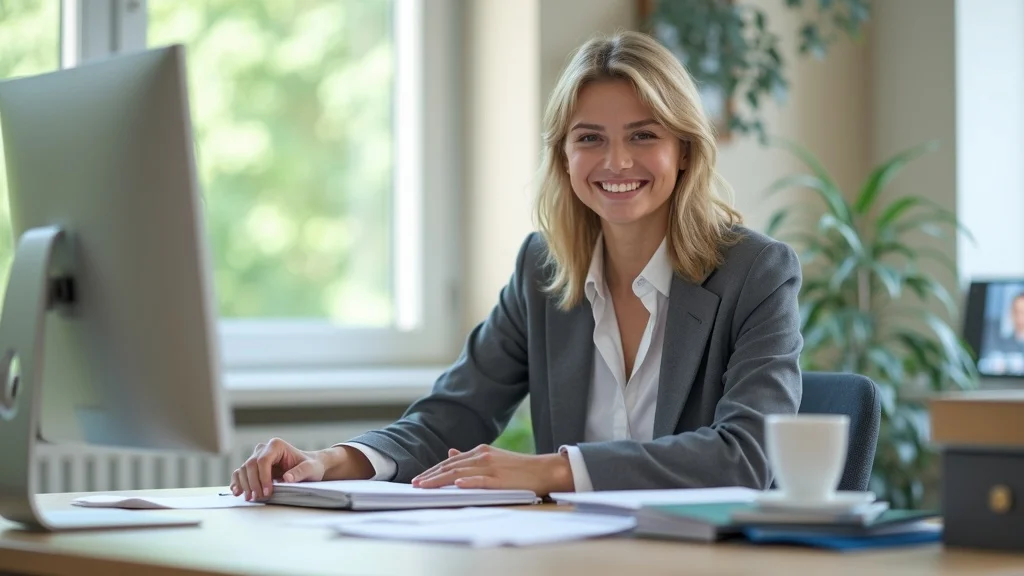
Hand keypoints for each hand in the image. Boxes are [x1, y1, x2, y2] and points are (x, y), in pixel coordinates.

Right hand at [229, 438, 325, 500]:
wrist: (307, 467)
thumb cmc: (310, 466)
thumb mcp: (311, 469)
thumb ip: (300, 472)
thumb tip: (287, 478)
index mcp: (276, 446)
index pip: (263, 461)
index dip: (263, 477)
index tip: (267, 492)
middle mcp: (264, 449)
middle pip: (250, 465)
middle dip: (253, 483)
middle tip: (259, 498)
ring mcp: (256, 457)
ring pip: (243, 469)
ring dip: (244, 485)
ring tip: (250, 498)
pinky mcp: (253, 467)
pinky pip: (240, 473)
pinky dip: (237, 482)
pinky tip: (237, 492)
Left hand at [411, 445, 573, 495]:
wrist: (542, 470)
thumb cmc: (517, 468)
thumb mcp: (492, 458)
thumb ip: (470, 457)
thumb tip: (450, 453)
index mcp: (479, 451)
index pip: (450, 462)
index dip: (433, 470)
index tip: (419, 479)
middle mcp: (482, 456)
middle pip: (451, 467)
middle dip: (431, 476)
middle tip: (415, 484)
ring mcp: (491, 467)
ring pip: (460, 473)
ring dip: (440, 480)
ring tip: (426, 486)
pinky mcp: (500, 479)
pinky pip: (481, 480)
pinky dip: (468, 482)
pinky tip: (456, 485)